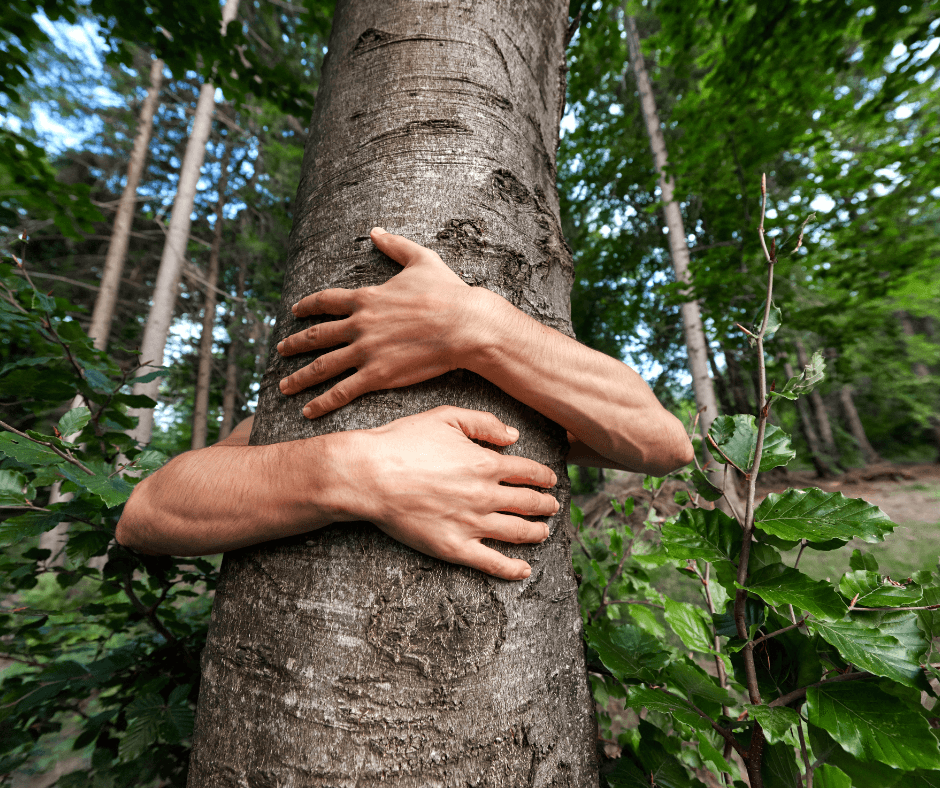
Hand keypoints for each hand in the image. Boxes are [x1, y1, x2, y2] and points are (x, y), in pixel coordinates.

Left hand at [278, 227, 498, 418]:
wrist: (464, 325)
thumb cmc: (448, 292)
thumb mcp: (421, 260)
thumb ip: (395, 245)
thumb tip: (375, 230)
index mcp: (366, 298)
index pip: (326, 301)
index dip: (307, 306)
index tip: (295, 312)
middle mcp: (359, 325)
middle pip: (316, 335)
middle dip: (295, 344)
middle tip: (279, 350)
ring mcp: (365, 351)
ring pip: (322, 366)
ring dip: (300, 377)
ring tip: (283, 386)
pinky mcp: (377, 374)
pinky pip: (342, 391)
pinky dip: (322, 402)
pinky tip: (308, 411)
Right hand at [342, 406, 557, 580]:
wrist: (369, 475)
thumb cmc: (403, 442)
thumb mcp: (446, 417)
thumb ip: (484, 424)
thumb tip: (514, 436)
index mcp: (486, 463)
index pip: (529, 472)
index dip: (545, 476)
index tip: (551, 479)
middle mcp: (485, 495)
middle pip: (529, 503)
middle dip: (546, 505)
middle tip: (553, 507)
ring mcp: (472, 524)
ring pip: (518, 532)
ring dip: (537, 533)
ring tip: (545, 532)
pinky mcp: (454, 547)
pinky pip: (492, 563)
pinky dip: (513, 569)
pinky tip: (525, 570)